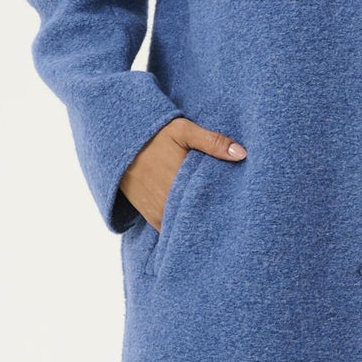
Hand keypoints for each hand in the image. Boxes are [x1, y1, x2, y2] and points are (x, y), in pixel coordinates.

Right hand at [122, 117, 247, 231]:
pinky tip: (198, 222)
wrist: (118, 144)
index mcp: (181, 180)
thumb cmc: (155, 135)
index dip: (227, 204)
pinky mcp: (152, 218)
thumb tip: (242, 154)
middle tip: (235, 216)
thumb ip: (213, 142)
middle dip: (216, 215)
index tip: (242, 206)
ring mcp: (159, 212)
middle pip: (201, 216)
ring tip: (219, 220)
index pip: (212, 202)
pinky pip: (172, 230)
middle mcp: (169, 202)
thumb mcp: (184, 131)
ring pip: (187, 226)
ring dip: (200, 222)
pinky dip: (184, 227)